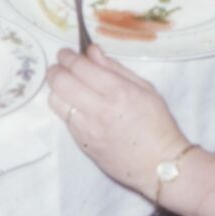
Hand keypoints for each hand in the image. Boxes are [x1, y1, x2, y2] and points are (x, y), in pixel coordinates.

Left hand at [46, 45, 192, 197]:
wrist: (159, 164)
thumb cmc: (158, 124)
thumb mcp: (145, 89)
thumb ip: (115, 68)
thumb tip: (91, 51)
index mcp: (118, 92)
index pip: (80, 67)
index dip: (68, 56)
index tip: (65, 53)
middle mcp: (99, 109)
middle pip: (60, 82)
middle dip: (55, 69)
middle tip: (60, 67)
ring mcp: (87, 128)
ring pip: (55, 101)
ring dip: (57, 89)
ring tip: (67, 87)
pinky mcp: (82, 143)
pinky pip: (64, 119)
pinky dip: (66, 108)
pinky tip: (77, 106)